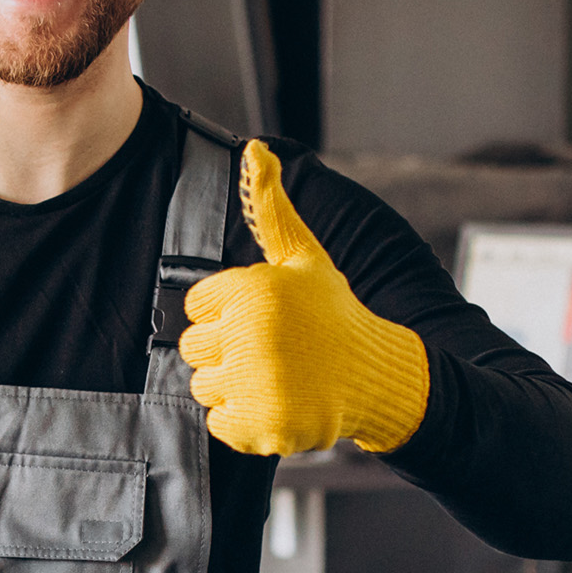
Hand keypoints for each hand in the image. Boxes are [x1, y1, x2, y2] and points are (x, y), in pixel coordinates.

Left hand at [178, 140, 429, 456]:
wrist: (378, 375)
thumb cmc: (332, 313)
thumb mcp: (303, 258)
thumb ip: (270, 208)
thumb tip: (255, 148)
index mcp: (253, 291)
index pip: (195, 307)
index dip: (225, 314)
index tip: (262, 318)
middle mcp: (252, 334)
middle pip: (193, 349)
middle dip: (226, 351)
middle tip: (270, 351)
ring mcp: (257, 382)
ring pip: (203, 387)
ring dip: (233, 387)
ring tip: (276, 376)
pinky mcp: (261, 424)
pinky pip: (218, 424)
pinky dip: (243, 421)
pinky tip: (278, 403)